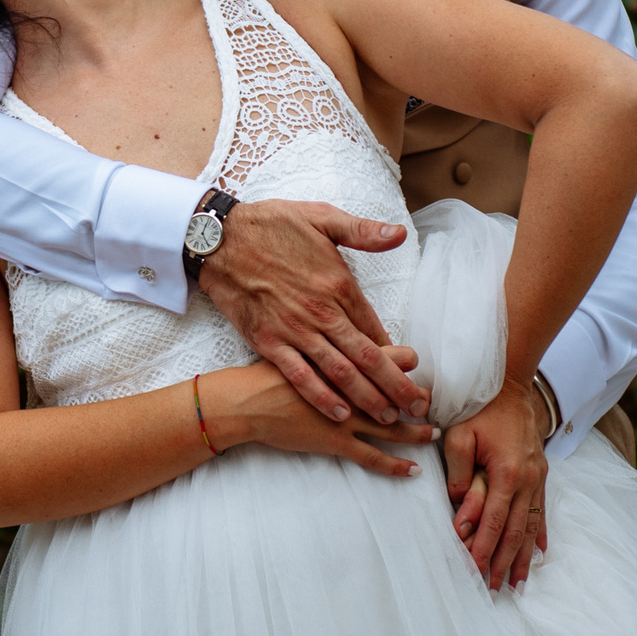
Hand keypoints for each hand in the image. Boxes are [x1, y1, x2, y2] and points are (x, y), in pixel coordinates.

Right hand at [198, 199, 419, 423]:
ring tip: (390, 418)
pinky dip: (322, 398)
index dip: (396, 353)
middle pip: (366, 357)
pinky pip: (300, 376)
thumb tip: (400, 235)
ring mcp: (294, 330)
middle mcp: (321, 312)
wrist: (218, 239)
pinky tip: (341, 413)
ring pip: (339, 372)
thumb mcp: (321, 216)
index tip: (414, 371)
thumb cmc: (270, 225)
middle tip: (417, 406)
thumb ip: (362, 230)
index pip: (375, 326)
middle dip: (395, 385)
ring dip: (366, 397)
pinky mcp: (268, 342)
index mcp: (338, 284)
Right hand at [204, 352, 435, 478]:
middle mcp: (351, 388)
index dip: (407, 363)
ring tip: (433, 434)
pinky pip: (372, 456)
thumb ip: (326, 344)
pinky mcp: (335, 442)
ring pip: (391, 426)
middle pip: (396, 393)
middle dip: (416, 400)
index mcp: (343, 359)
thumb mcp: (299, 346)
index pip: (388, 357)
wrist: (245, 400)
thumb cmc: (269, 372)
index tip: (417, 367)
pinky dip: (395, 464)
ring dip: (416, 431)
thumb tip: (347, 339)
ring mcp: (346, 417)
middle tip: (432, 403)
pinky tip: (413, 469)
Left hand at [441, 382, 549, 589]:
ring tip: (518, 583)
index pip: (493, 522)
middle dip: (504, 563)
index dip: (484, 550)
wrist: (512, 389)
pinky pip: (542, 513)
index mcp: (506, 473)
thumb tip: (458, 504)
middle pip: (515, 532)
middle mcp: (527, 481)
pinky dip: (539, 537)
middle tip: (495, 589)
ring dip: (524, 558)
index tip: (475, 572)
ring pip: (531, 528)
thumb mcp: (459, 435)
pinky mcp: (541, 476)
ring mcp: (538, 479)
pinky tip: (540, 555)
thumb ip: (458, 471)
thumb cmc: (481, 411)